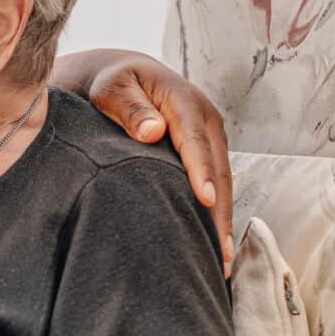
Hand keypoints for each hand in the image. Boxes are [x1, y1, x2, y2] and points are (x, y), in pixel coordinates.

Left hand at [56, 50, 235, 276]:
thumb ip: (129, 108)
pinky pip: (215, 184)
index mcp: (183, 102)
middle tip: (219, 252)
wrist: (123, 75)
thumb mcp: (112, 89)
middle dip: (220, 211)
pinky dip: (215, 213)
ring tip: (221, 260)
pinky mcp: (205, 151)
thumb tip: (152, 132)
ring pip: (222, 182)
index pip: (194, 142)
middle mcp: (205, 120)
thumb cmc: (113, 84)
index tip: (204, 199)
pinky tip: (212, 243)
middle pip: (217, 170)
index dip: (200, 171)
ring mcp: (209, 137)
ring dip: (222, 219)